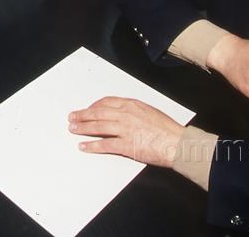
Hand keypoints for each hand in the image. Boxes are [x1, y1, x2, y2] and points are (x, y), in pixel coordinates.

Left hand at [68, 97, 184, 167]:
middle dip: (83, 115)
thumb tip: (123, 115)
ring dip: (83, 128)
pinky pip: (104, 145)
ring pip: (97, 127)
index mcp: (132, 105)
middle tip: (72, 117)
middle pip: (98, 113)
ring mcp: (124, 130)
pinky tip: (84, 146)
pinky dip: (92, 146)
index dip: (94, 105)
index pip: (107, 101)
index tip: (88, 109)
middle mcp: (125, 115)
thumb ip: (135, 112)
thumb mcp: (150, 112)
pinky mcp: (125, 145)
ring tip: (73, 129)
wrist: (176, 143)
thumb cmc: (168, 129)